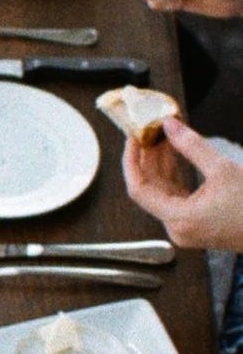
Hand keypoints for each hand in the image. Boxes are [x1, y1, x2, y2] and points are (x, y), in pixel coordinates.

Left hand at [120, 114, 242, 246]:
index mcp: (178, 219)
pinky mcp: (196, 224)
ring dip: (162, 164)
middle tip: (149, 131)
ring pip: (163, 192)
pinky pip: (177, 197)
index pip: (138, 189)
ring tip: (162, 136)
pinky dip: (174, 176)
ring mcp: (186, 228)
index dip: (131, 161)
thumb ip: (192, 146)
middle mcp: (177, 228)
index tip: (132, 137)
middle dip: (148, 158)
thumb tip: (170, 124)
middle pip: (150, 189)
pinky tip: (174, 154)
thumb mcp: (223, 170)